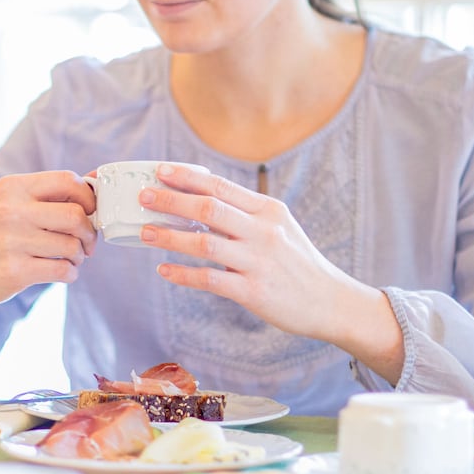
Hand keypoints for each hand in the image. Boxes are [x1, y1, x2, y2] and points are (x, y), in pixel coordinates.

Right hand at [0, 170, 97, 312]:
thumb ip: (53, 193)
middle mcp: (10, 210)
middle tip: (86, 243)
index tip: (90, 212)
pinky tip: (61, 272)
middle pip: (75, 214)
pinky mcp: (15, 270)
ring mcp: (11, 240)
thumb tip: (97, 177)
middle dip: (89, 232)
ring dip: (79, 256)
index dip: (88, 197)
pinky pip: (63, 270)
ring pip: (72, 245)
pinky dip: (70, 273)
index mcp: (13, 187)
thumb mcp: (16, 206)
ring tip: (69, 258)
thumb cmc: (0, 238)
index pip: (67, 179)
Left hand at [138, 164, 404, 380]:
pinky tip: (164, 270)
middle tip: (143, 196)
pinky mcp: (254, 291)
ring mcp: (258, 261)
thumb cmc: (298, 264)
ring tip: (145, 232)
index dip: (188, 178)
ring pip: (204, 243)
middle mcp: (264, 231)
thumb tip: (201, 200)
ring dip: (170, 237)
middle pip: (208, 208)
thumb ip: (246, 214)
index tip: (160, 171)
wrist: (331, 302)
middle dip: (171, 201)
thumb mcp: (279, 228)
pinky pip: (210, 280)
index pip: (221, 187)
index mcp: (268, 210)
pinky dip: (184, 274)